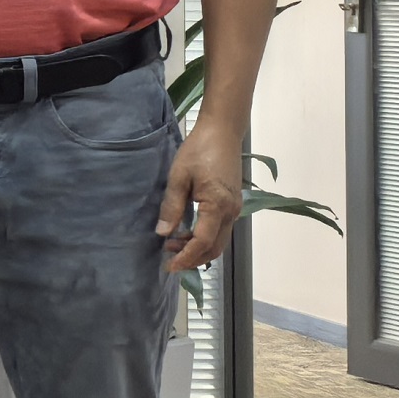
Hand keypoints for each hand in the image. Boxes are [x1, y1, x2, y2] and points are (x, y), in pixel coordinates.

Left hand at [160, 115, 245, 272]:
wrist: (223, 131)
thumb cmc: (199, 150)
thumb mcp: (179, 177)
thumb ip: (172, 206)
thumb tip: (163, 233)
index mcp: (218, 206)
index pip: (203, 243)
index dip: (186, 257)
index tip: (170, 266)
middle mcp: (231, 212)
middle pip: (215, 247)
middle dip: (193, 258)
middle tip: (168, 257)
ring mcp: (235, 208)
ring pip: (219, 240)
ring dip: (198, 248)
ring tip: (172, 243)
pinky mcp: (233, 203)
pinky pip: (221, 229)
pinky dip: (205, 237)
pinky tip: (187, 232)